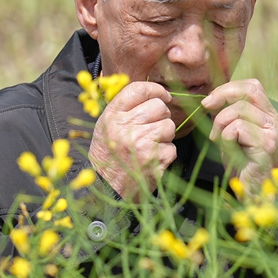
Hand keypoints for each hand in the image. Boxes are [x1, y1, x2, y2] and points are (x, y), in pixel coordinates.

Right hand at [88, 80, 176, 200]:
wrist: (107, 188)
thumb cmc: (108, 157)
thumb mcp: (105, 127)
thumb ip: (124, 109)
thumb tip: (152, 93)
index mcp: (112, 116)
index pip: (138, 89)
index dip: (155, 90)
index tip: (163, 96)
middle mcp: (126, 127)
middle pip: (159, 106)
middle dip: (162, 116)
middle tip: (154, 127)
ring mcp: (141, 142)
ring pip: (169, 126)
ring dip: (165, 135)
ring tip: (151, 145)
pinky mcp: (154, 159)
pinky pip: (172, 148)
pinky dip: (166, 155)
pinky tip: (153, 160)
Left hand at [201, 79, 277, 193]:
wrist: (252, 194)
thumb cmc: (240, 165)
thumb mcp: (232, 133)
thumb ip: (228, 115)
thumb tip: (211, 98)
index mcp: (268, 115)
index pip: (253, 86)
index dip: (229, 88)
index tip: (209, 101)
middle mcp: (275, 120)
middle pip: (250, 90)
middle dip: (223, 95)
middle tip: (206, 107)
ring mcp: (273, 132)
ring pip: (240, 109)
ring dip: (220, 123)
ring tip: (217, 139)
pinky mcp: (267, 145)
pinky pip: (238, 128)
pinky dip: (226, 138)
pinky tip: (229, 150)